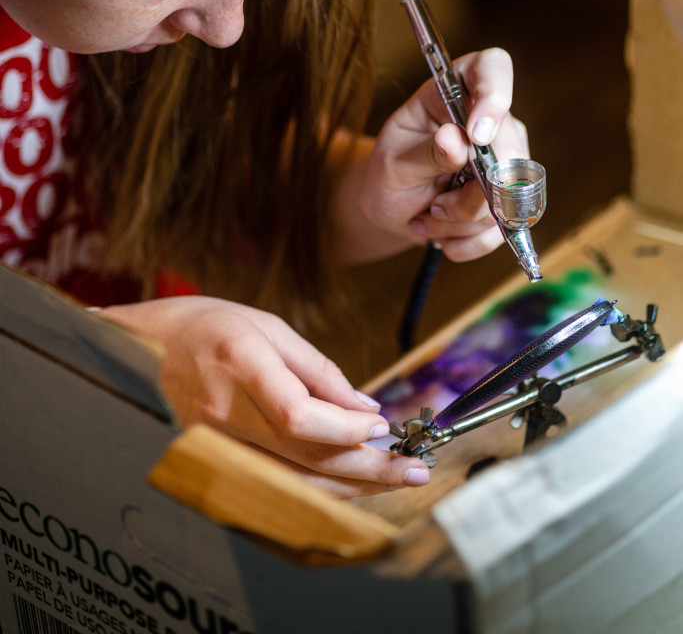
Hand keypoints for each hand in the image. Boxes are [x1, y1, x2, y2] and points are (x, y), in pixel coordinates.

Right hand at [102, 296, 429, 497]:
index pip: (297, 415)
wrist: (135, 350)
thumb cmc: (204, 326)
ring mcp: (215, 445)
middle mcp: (224, 412)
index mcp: (240, 365)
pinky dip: (318, 489)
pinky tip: (351, 487)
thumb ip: (317, 369)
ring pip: (293, 481)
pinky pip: (275, 486)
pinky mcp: (214, 463)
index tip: (382, 426)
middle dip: (367, 467)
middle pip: (304, 455)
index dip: (344, 428)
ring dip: (351, 486)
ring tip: (396, 481)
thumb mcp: (267, 325)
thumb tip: (364, 407)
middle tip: (416, 469)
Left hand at [358, 47, 529, 261]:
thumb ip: (425, 153)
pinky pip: (505, 227)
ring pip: (509, 196)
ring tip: (429, 215)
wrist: (391, 210)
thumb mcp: (393, 163)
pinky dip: (468, 239)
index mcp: (454, 93)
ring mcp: (506, 158)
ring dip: (462, 219)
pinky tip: (441, 232)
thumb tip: (456, 140)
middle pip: (510, 150)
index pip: (493, 66)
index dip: (494, 95)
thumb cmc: (388, 175)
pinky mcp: (511, 196)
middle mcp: (489, 120)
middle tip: (435, 204)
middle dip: (473, 193)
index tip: (476, 134)